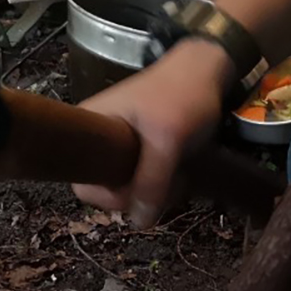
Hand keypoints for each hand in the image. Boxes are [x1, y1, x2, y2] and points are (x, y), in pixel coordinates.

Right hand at [73, 39, 231, 228]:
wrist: (207, 67)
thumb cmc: (182, 95)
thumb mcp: (167, 141)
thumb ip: (152, 182)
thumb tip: (140, 223)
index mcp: (89, 128)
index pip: (82, 185)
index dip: (109, 197)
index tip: (138, 188)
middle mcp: (99, 139)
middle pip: (107, 191)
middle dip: (138, 195)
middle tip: (166, 182)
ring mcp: (119, 145)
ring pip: (129, 188)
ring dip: (156, 191)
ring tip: (177, 173)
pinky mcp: (140, 149)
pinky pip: (144, 179)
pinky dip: (162, 183)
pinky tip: (179, 171)